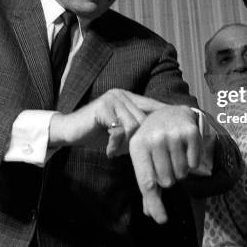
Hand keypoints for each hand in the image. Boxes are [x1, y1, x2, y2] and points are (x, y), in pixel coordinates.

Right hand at [49, 89, 164, 155]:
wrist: (68, 131)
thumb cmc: (96, 133)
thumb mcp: (121, 130)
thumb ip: (138, 130)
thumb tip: (163, 141)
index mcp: (129, 97)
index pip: (153, 106)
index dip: (164, 118)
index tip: (177, 131)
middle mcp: (122, 95)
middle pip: (145, 120)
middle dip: (139, 140)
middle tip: (127, 152)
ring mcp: (112, 99)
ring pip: (134, 126)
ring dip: (126, 144)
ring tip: (116, 151)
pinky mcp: (102, 108)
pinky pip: (119, 130)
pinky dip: (115, 144)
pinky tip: (109, 151)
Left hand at [128, 105, 200, 223]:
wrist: (170, 113)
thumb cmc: (154, 141)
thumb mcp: (144, 158)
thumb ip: (148, 185)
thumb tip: (151, 213)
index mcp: (137, 146)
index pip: (147, 182)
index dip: (155, 203)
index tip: (161, 220)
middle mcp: (154, 138)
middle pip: (167, 181)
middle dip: (169, 178)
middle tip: (167, 162)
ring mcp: (172, 134)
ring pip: (181, 173)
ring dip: (180, 170)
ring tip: (175, 155)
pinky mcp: (190, 132)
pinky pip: (194, 164)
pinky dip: (192, 162)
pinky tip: (186, 150)